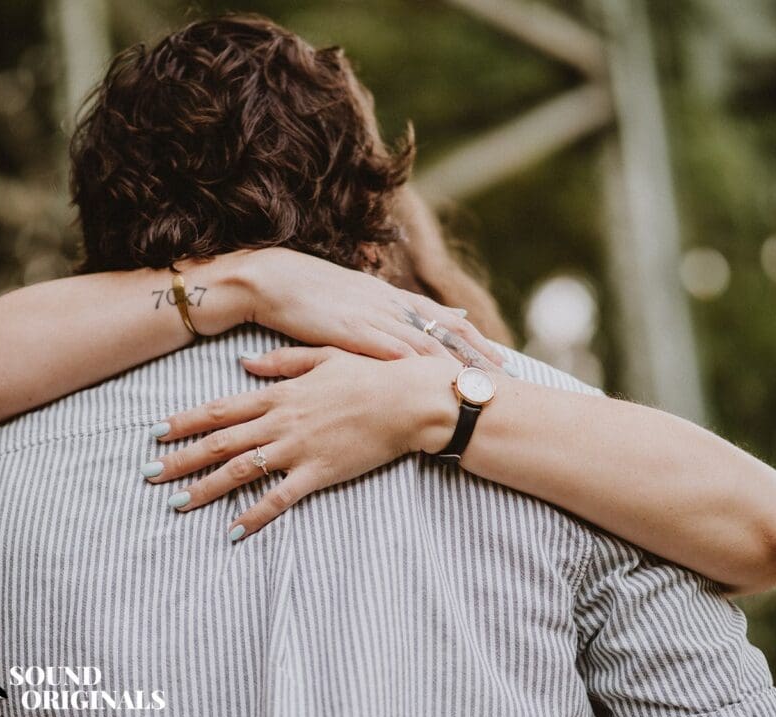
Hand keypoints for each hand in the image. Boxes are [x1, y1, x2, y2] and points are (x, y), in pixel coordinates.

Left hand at [143, 347, 460, 539]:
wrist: (407, 400)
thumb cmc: (370, 374)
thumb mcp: (323, 356)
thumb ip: (282, 362)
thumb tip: (243, 363)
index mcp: (280, 394)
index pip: (221, 408)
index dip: (185, 421)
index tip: (156, 432)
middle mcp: (281, 422)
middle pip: (220, 441)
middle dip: (181, 458)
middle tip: (148, 473)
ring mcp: (298, 449)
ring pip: (241, 470)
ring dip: (206, 488)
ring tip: (176, 503)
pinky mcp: (319, 473)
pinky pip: (280, 498)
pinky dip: (255, 516)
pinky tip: (233, 531)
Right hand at [220, 247, 505, 369]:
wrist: (270, 279)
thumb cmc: (306, 292)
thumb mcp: (351, 299)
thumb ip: (378, 312)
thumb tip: (401, 326)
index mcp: (389, 297)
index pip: (441, 317)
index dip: (472, 337)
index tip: (498, 353)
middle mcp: (387, 304)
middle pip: (442, 328)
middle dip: (475, 351)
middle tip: (504, 370)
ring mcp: (369, 316)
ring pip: (421, 340)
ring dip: (451, 360)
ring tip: (475, 379)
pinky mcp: (347, 329)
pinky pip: (384, 347)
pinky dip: (408, 360)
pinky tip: (427, 374)